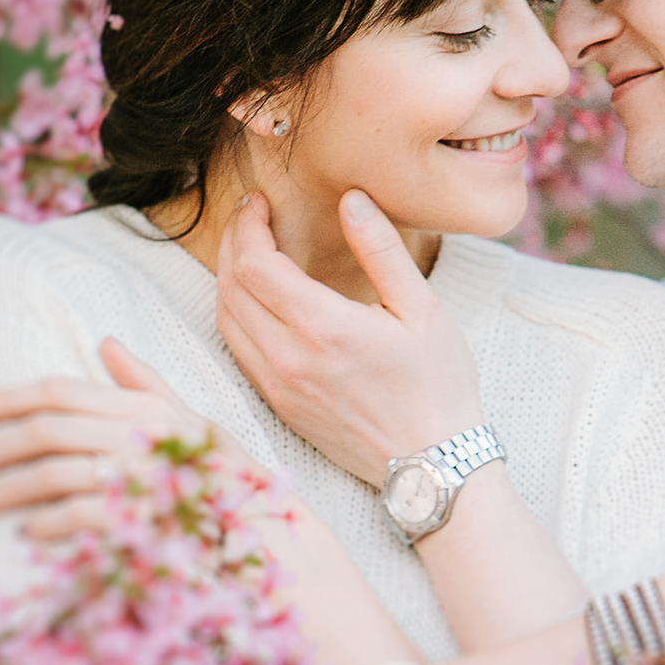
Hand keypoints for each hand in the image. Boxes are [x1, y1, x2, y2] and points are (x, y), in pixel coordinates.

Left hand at [0, 338, 229, 540]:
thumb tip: (105, 340)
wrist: (276, 541)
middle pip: (47, 431)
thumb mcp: (196, 424)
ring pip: (52, 473)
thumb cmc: (230, 484)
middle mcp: (145, 436)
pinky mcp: (145, 519)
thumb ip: (148, 386)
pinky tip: (26, 532)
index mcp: (150, 409)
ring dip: (4, 489)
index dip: (9, 396)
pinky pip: (78, 515)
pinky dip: (46, 524)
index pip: (64, 390)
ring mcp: (145, 477)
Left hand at [215, 189, 482, 485]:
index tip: (260, 204)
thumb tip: (352, 200)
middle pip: (230, 287)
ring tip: (250, 254)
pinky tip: (257, 302)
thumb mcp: (423, 309)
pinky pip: (239, 351)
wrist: (434, 465)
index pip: (255, 263)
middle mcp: (289, 358)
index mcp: (324, 328)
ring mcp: (279, 386)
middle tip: (251, 220)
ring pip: (226, 320)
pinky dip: (236, 316)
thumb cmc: (439, 386)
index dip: (248, 225)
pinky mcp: (279, 406)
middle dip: (233, 244)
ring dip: (229, 280)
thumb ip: (382, 251)